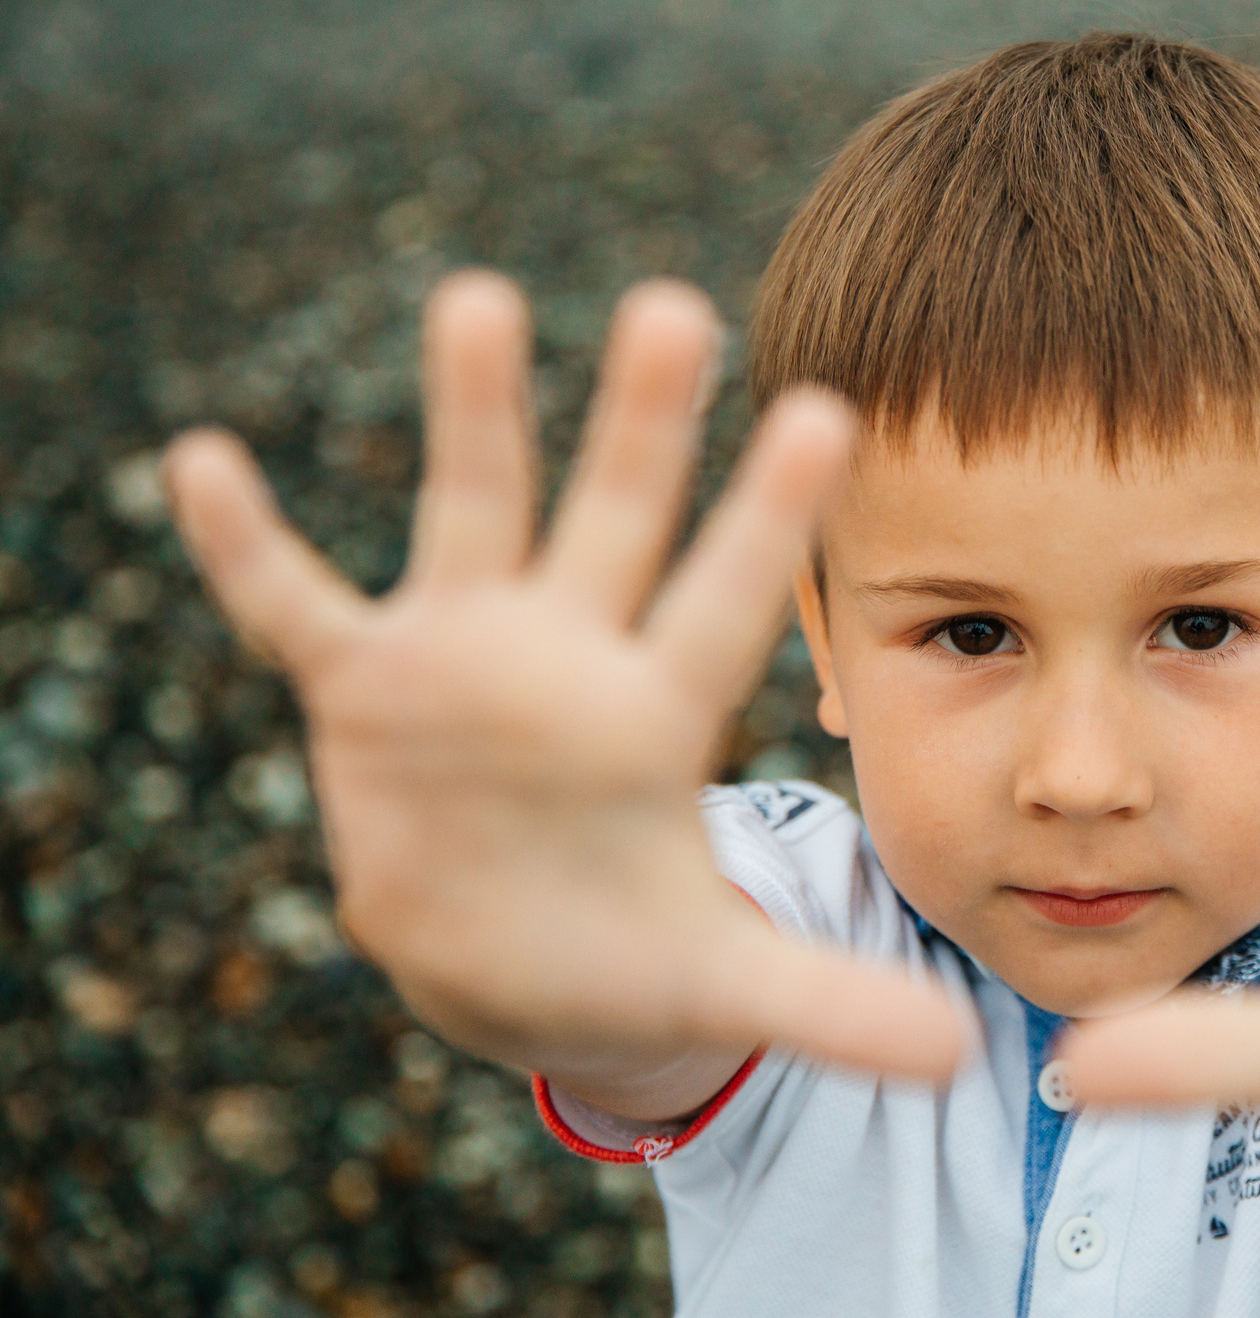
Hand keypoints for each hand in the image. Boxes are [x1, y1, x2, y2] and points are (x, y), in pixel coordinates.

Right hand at [164, 272, 963, 1114]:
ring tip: (480, 296)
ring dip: (474, 415)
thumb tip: (963, 1058)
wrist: (507, 955)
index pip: (723, 603)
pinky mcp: (366, 687)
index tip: (828, 411)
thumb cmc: (626, 951)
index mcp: (661, 714)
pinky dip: (249, 547)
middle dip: (640, 423)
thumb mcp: (722, 983)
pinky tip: (201, 461)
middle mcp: (572, 656)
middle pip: (615, 522)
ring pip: (475, 515)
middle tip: (676, 304)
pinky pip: (295, 607)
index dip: (766, 518)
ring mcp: (466, 658)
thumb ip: (829, 1005)